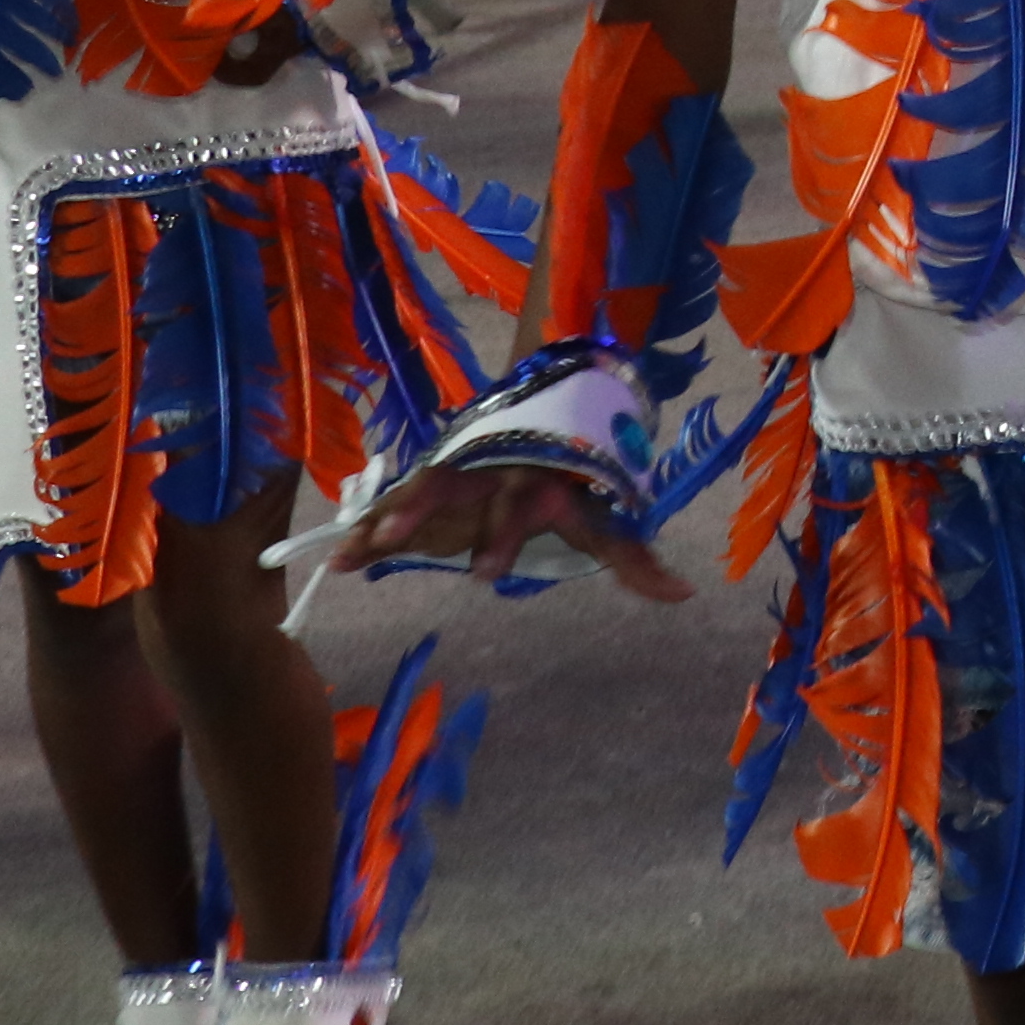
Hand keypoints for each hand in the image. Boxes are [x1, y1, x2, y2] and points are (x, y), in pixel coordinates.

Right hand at [325, 460, 687, 602]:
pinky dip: (362, 533)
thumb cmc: (564, 488)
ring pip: (411, 489)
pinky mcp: (419, 488)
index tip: (486, 575)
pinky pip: (385, 508)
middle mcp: (484, 474)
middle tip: (397, 538)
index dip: (501, 537)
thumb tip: (686, 593)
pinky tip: (338, 560)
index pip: (517, 507)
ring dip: (383, 516)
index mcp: (530, 481)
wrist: (532, 430)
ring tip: (355, 545)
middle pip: (450, 487)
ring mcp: (448, 478)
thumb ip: (633, 558)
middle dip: (423, 510)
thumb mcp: (597, 520)